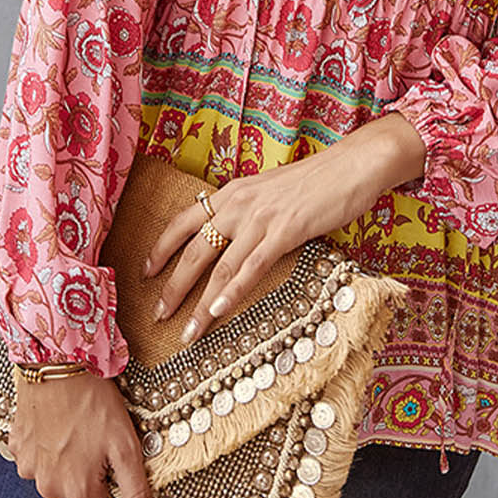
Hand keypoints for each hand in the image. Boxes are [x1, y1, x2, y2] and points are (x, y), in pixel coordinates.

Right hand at [7, 370, 160, 497]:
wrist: (56, 360)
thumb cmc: (94, 400)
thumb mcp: (126, 447)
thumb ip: (136, 496)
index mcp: (78, 493)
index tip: (119, 466)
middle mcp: (48, 488)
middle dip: (93, 477)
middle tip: (101, 440)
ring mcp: (28, 469)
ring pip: (58, 478)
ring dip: (70, 461)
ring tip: (79, 427)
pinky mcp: (17, 447)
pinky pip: (38, 458)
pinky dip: (49, 446)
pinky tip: (59, 422)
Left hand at [141, 118, 416, 344]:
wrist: (351, 166)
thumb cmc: (316, 181)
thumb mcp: (270, 190)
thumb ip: (248, 210)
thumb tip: (232, 235)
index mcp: (234, 192)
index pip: (184, 220)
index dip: (162, 247)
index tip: (145, 272)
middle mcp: (240, 204)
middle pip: (195, 249)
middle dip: (173, 286)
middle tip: (158, 315)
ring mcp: (262, 218)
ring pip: (220, 266)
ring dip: (200, 303)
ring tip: (187, 332)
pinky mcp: (286, 231)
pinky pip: (252, 266)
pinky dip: (232, 291)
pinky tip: (218, 311)